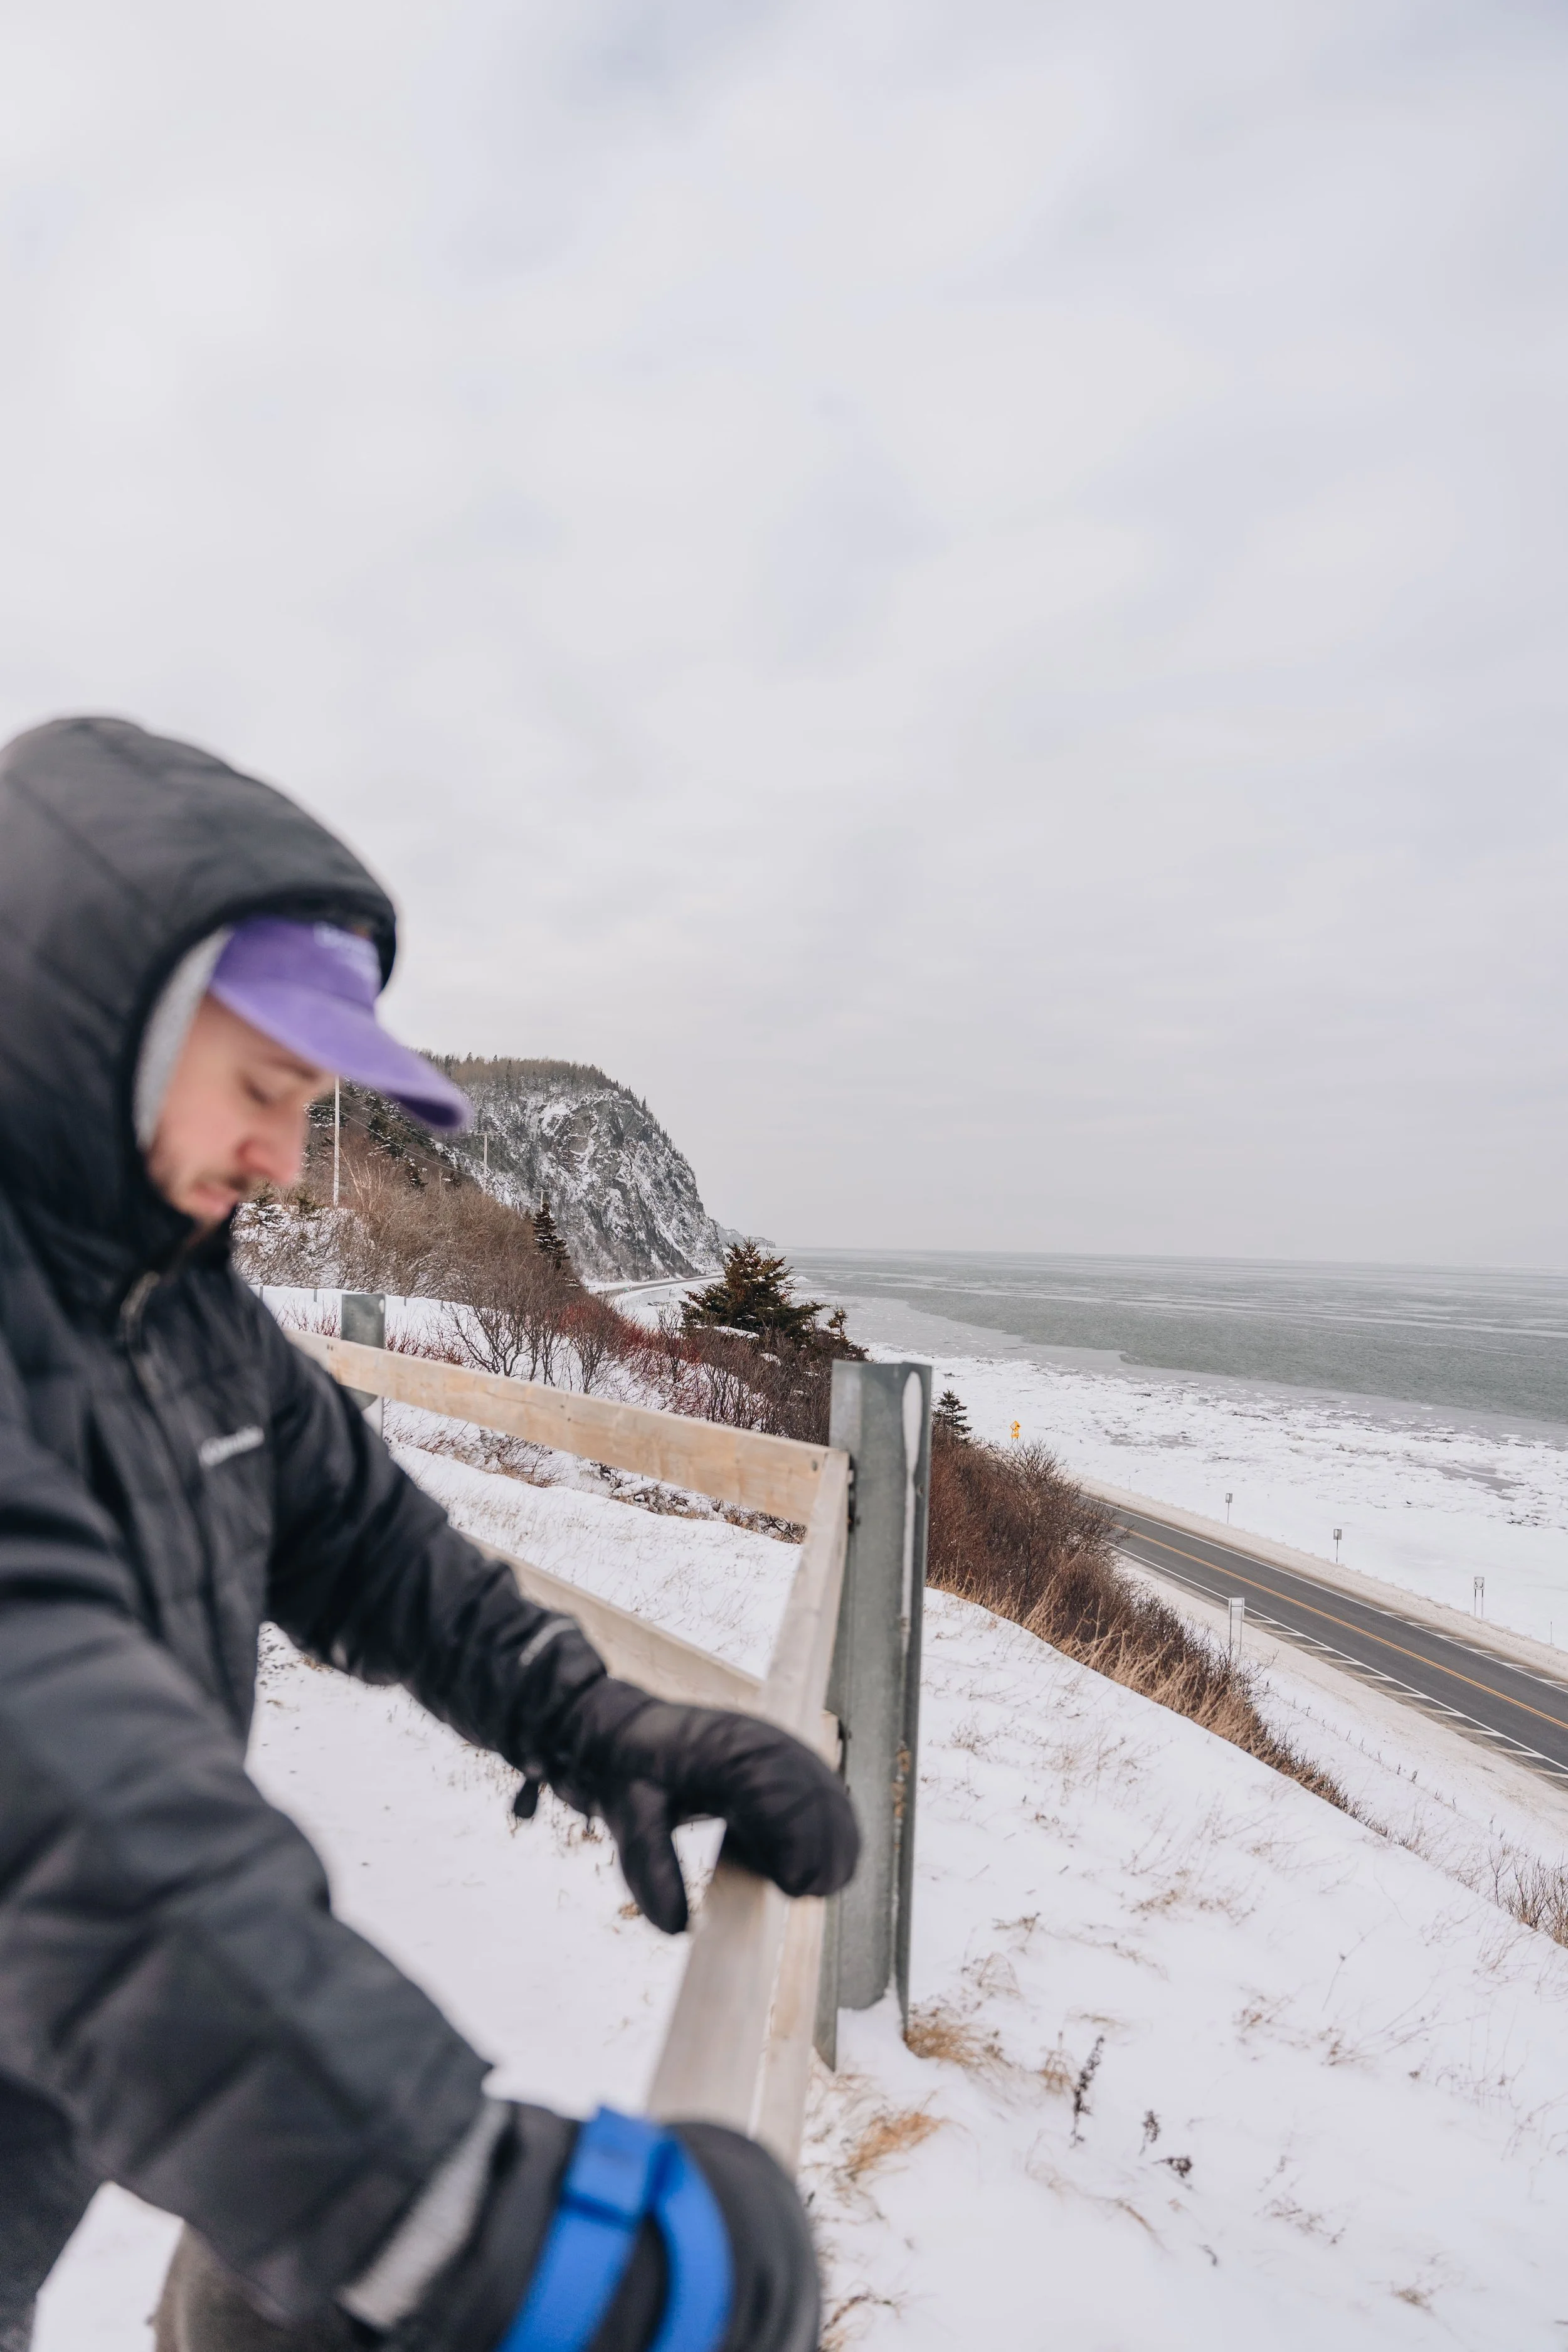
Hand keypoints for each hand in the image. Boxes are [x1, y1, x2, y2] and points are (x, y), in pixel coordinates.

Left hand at [538, 1679, 858, 1934]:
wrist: (633, 1736)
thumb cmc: (632, 1778)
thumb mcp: (630, 1820)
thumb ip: (651, 1868)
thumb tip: (678, 1927)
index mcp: (719, 1749)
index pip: (773, 1790)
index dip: (792, 1839)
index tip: (791, 1886)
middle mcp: (759, 1740)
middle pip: (814, 1792)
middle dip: (819, 1849)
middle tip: (804, 1893)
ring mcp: (779, 1748)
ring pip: (828, 1795)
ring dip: (831, 1844)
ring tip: (811, 1886)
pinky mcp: (789, 1764)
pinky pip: (826, 1796)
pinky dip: (831, 1834)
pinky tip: (815, 1868)